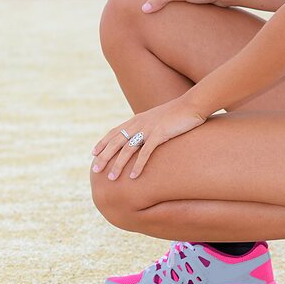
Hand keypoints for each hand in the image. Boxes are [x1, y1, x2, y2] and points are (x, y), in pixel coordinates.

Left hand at [91, 96, 207, 179]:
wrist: (192, 105)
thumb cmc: (177, 114)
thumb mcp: (157, 119)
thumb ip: (147, 127)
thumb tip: (142, 137)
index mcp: (136, 120)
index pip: (114, 132)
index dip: (102, 143)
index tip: (93, 154)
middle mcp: (138, 124)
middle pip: (116, 142)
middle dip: (104, 156)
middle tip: (95, 170)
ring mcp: (148, 129)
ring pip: (127, 149)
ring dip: (118, 164)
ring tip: (111, 178)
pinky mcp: (159, 134)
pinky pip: (145, 152)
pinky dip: (138, 165)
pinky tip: (134, 176)